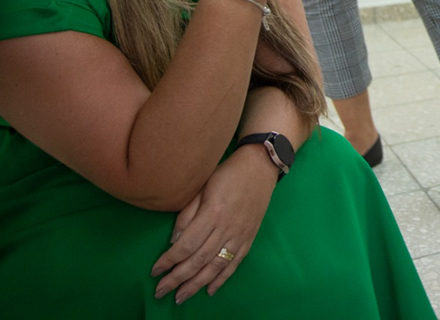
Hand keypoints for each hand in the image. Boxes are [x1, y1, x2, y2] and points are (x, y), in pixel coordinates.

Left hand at [150, 147, 275, 303]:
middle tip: (161, 291)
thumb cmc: (227, 174)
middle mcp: (226, 228)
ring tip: (181, 297)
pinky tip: (209, 290)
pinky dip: (222, 279)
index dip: (169, 260)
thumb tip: (174, 242)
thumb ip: (187, 215)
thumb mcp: (202, 188)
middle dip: (178, 278)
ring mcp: (240, 235)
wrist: (260, 167)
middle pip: (199, 260)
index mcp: (212, 214)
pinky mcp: (249, 238)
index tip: (155, 271)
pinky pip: (235, 263)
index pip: (186, 245)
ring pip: (216, 266)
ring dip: (197, 284)